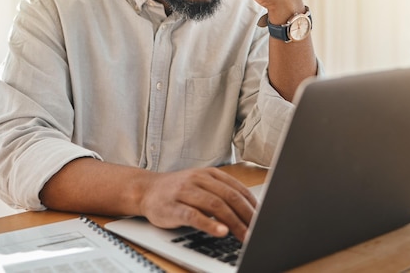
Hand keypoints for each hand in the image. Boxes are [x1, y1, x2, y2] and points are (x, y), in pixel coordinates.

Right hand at [139, 167, 257, 240]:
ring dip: (233, 222)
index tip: (263, 218)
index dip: (252, 205)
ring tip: (244, 235)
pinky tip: (220, 231)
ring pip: (215, 205)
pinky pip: (194, 215)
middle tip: (257, 231)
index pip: (237, 189)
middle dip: (246, 216)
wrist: (146, 190)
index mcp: (209, 174)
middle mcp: (199, 179)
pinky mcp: (173, 207)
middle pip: (229, 197)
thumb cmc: (178, 190)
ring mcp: (185, 192)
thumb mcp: (202, 185)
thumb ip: (221, 193)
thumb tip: (249, 210)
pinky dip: (209, 224)